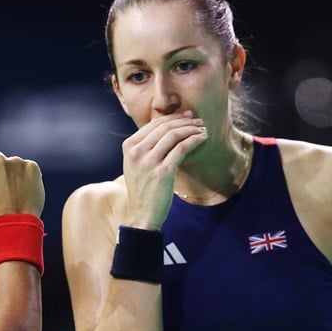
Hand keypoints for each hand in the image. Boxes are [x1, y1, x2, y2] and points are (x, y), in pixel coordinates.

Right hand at [0, 143, 44, 218]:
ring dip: (15, 173)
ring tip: (16, 191)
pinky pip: (28, 168)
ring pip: (15, 164)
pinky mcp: (32, 166)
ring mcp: (17, 161)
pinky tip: (25, 189)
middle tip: (4, 186)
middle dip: (1, 169)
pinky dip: (27, 176)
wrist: (16, 219)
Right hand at [121, 111, 208, 228]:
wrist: (142, 214)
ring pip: (174, 135)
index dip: (172, 118)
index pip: (153, 124)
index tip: (186, 116)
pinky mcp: (163, 171)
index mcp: (129, 146)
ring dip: (191, 129)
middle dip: (184, 121)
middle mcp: (137, 151)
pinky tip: (202, 139)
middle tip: (197, 121)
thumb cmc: (142, 189)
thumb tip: (165, 129)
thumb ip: (145, 147)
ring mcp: (149, 161)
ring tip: (202, 129)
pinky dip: (194, 140)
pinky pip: (182, 148)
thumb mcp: (136, 165)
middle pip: (164, 127)